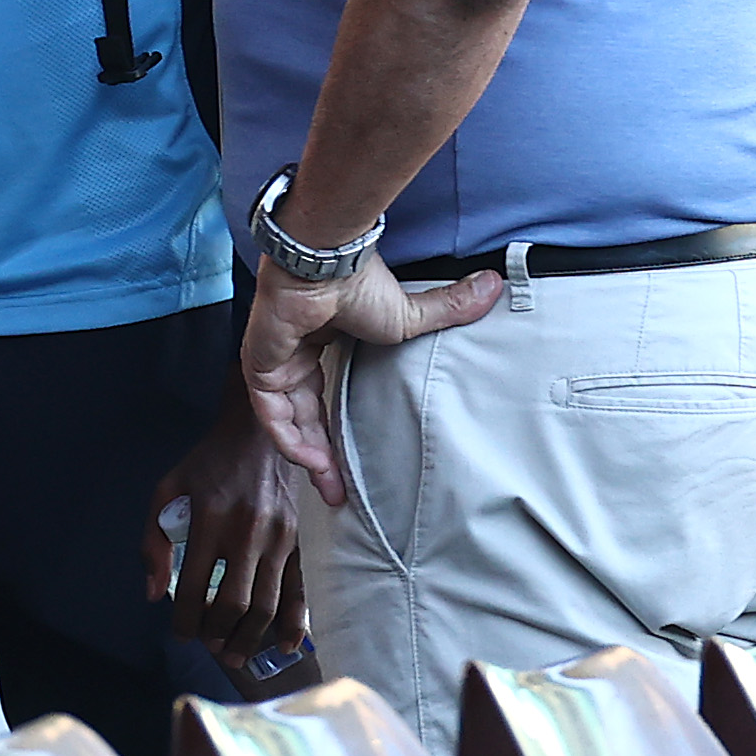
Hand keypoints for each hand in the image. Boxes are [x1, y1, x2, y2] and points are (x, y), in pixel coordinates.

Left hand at [141, 378, 308, 671]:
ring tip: (233, 655)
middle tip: (208, 646)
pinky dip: (293, 624)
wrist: (261, 430)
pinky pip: (299, 590)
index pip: (194, 585)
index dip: (185, 619)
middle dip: (217, 634)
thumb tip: (153, 593)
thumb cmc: (210, 462)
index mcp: (210, 517)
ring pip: (266, 604)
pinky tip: (283, 645)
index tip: (181, 633)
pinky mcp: (300, 540)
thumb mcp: (169, 488)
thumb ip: (154, 540)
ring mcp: (279, 537)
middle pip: (233, 603)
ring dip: (249, 639)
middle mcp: (247, 530)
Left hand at [241, 256, 499, 506]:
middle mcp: (293, 353)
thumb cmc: (361, 284)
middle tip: (339, 490)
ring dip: (307, 455)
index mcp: (320, 342)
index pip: (321, 396)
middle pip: (303, 415)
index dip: (333, 432)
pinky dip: (289, 440)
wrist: (327, 265)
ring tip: (332, 486)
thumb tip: (494, 286)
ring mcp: (274, 360)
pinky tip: (312, 462)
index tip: (350, 466)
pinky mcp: (261, 364)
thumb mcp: (410, 315)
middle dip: (321, 455)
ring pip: (286, 420)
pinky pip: (270, 414)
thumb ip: (448, 309)